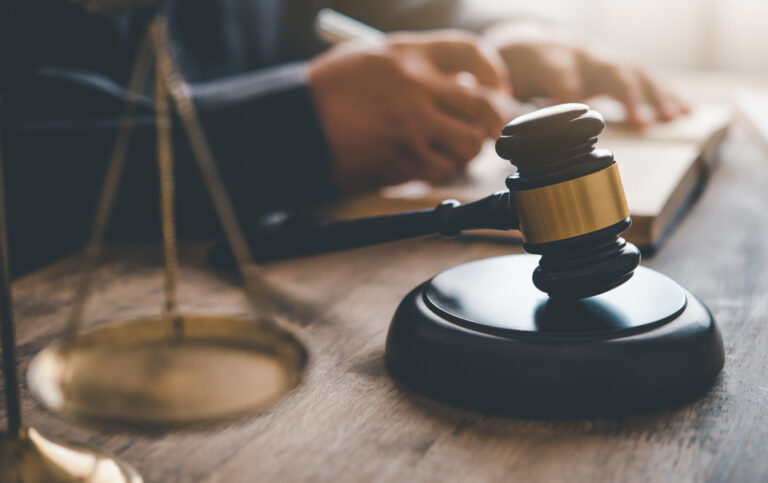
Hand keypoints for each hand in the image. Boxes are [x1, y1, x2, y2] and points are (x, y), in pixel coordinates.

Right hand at [308, 30, 507, 192]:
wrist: (295, 124)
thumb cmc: (328, 92)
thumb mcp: (371, 57)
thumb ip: (416, 65)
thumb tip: (459, 86)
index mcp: (408, 53)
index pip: (471, 53)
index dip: (494, 73)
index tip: (496, 89)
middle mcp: (415, 85)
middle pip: (484, 105)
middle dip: (491, 123)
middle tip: (485, 132)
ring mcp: (411, 124)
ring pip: (468, 144)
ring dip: (463, 151)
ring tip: (444, 149)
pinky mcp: (402, 158)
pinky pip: (440, 170)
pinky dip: (436, 171)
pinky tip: (418, 163)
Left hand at [485, 22, 688, 127]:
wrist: (523, 45)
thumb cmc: (508, 71)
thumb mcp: (492, 84)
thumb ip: (495, 102)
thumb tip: (494, 121)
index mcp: (541, 59)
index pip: (556, 72)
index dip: (565, 88)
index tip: (575, 109)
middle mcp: (575, 54)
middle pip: (606, 69)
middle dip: (626, 94)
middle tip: (642, 122)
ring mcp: (598, 58)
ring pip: (631, 71)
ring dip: (654, 95)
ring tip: (673, 117)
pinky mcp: (613, 66)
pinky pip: (644, 76)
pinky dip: (664, 92)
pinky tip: (682, 110)